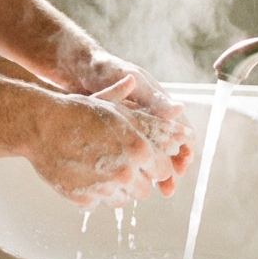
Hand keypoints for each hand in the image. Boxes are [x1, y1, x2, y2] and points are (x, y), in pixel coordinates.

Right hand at [24, 80, 189, 208]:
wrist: (41, 124)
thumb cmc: (78, 111)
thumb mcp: (115, 107)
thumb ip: (145, 113)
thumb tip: (177, 107)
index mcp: (139, 149)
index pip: (162, 171)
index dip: (152, 166)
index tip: (142, 162)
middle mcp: (125, 172)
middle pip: (143, 190)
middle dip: (133, 180)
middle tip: (116, 165)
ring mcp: (104, 188)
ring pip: (121, 200)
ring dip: (114, 190)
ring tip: (98, 170)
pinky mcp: (83, 200)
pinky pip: (96, 204)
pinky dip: (90, 194)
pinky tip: (81, 175)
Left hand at [80, 59, 195, 195]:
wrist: (73, 67)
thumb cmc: (103, 68)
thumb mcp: (127, 80)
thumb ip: (150, 96)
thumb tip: (179, 109)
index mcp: (157, 103)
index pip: (181, 130)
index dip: (184, 150)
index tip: (180, 168)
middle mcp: (148, 116)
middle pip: (169, 147)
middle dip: (170, 169)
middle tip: (167, 189)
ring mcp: (132, 125)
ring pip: (150, 155)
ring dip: (153, 172)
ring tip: (149, 191)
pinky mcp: (116, 132)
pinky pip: (131, 154)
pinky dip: (132, 168)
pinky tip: (124, 182)